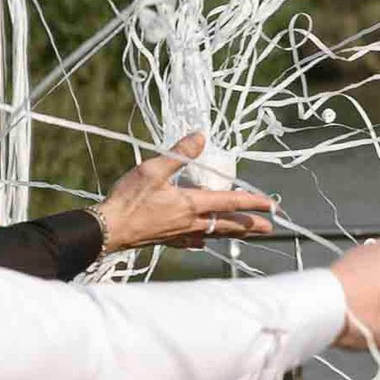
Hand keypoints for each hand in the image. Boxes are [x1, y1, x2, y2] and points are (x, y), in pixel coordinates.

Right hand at [99, 135, 278, 253]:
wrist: (108, 230)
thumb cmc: (129, 200)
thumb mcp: (153, 169)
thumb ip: (179, 154)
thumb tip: (201, 137)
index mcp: (191, 204)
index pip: (230, 202)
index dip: (252, 202)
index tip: (271, 205)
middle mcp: (190, 222)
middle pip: (227, 224)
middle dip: (249, 225)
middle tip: (269, 228)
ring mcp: (179, 234)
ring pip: (213, 234)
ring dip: (232, 233)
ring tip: (246, 235)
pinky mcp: (166, 240)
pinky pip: (191, 241)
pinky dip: (202, 240)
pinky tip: (202, 242)